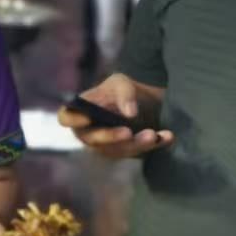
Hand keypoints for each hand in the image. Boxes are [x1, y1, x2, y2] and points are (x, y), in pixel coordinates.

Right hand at [57, 73, 173, 159]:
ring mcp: (107, 146)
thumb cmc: (121, 90)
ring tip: (153, 134)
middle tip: (127, 132)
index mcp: (80, 112)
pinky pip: (139, 153)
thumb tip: (129, 114)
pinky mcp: (127, 153)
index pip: (67, 117)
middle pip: (93, 140)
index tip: (87, 118)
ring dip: (136, 144)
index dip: (73, 120)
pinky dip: (155, 144)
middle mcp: (89, 132)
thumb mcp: (121, 83)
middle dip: (110, 137)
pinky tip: (168, 136)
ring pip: (118, 150)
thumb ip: (124, 93)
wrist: (143, 101)